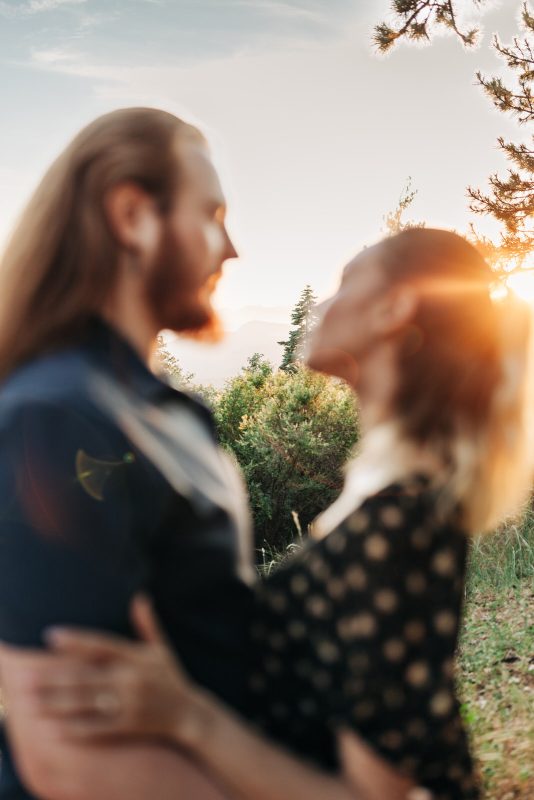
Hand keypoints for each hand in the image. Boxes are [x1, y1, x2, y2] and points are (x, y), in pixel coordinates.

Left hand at [0, 595, 205, 746]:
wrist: (189, 714)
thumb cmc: (170, 677)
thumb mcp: (161, 649)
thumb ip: (147, 624)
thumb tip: (140, 596)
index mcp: (136, 657)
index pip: (101, 646)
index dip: (76, 641)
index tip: (51, 635)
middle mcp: (131, 679)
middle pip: (86, 677)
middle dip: (54, 677)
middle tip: (25, 675)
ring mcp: (129, 704)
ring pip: (87, 703)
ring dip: (56, 703)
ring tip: (31, 701)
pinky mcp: (129, 726)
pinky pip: (97, 728)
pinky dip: (75, 729)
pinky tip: (53, 728)